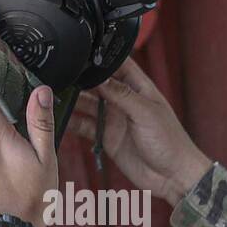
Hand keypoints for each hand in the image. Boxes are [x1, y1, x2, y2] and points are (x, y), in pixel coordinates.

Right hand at [70, 58, 211, 204]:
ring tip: (53, 95)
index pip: (118, 65)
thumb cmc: (170, 141)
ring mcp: (114, 119)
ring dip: (73, 101)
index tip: (80, 51)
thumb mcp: (146, 112)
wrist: (173, 176)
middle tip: (58, 75)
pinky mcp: (107, 138)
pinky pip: (86, 127)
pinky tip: (59, 117)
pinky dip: (73, 122)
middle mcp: (124, 101)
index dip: (100, 57)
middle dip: (79, 80)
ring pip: (88, 105)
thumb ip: (122, 94)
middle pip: (97, 84)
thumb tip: (99, 78)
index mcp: (139, 88)